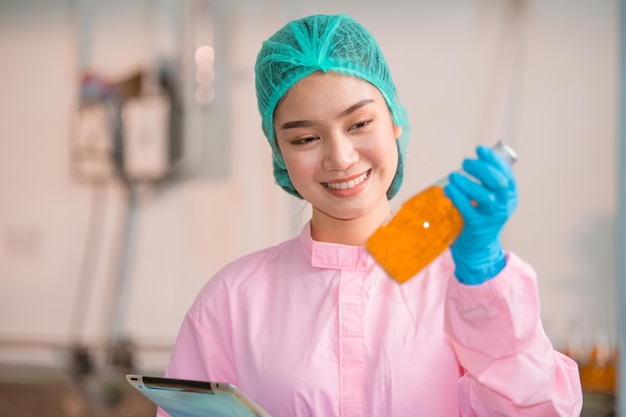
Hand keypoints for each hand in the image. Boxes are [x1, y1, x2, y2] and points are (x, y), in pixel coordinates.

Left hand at [443, 145, 517, 284]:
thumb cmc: (482, 216)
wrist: (479, 247)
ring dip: (467, 183)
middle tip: (464, 162)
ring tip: (453, 176)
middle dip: (481, 168)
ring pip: (484, 196)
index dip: (494, 160)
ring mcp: (492, 217)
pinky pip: (467, 209)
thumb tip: (474, 159)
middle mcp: (505, 206)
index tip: (479, 149)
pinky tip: (448, 189)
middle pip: (498, 183)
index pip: (507, 174)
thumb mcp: (490, 199)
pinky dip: (457, 196)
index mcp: (510, 196)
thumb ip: (486, 182)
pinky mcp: (477, 226)